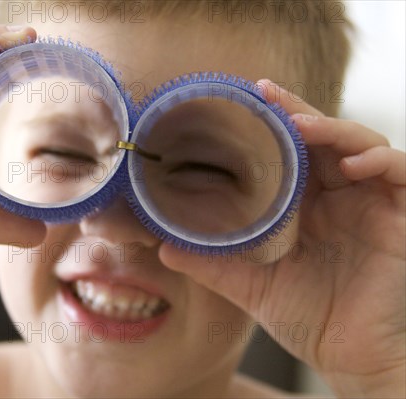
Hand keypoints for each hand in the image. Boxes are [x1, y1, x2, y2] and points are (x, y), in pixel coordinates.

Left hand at [158, 80, 404, 396]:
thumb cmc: (304, 315)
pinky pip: (400, 173)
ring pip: (362, 144)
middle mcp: (337, 195)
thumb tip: (162, 247)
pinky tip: (352, 164)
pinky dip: (381, 161)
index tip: (247, 97)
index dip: (275, 121)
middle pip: (324, 136)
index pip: (292, 149)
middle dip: (300, 111)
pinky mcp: (400, 217)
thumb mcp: (251, 285)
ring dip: (335, 129)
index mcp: (304, 203)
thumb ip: (212, 264)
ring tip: (304, 126)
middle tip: (268, 95)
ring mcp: (370, 203)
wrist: (345, 355)